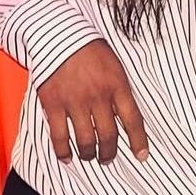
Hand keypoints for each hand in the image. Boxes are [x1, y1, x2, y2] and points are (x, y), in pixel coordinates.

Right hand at [35, 39, 148, 164]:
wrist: (60, 36)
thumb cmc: (92, 51)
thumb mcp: (116, 67)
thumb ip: (121, 92)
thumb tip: (124, 118)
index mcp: (118, 86)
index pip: (133, 120)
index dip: (139, 141)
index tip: (142, 156)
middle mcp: (98, 97)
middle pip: (108, 135)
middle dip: (109, 153)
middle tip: (107, 159)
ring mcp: (75, 102)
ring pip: (85, 140)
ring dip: (89, 153)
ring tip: (89, 156)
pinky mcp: (53, 104)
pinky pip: (59, 136)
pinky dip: (63, 151)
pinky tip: (67, 157)